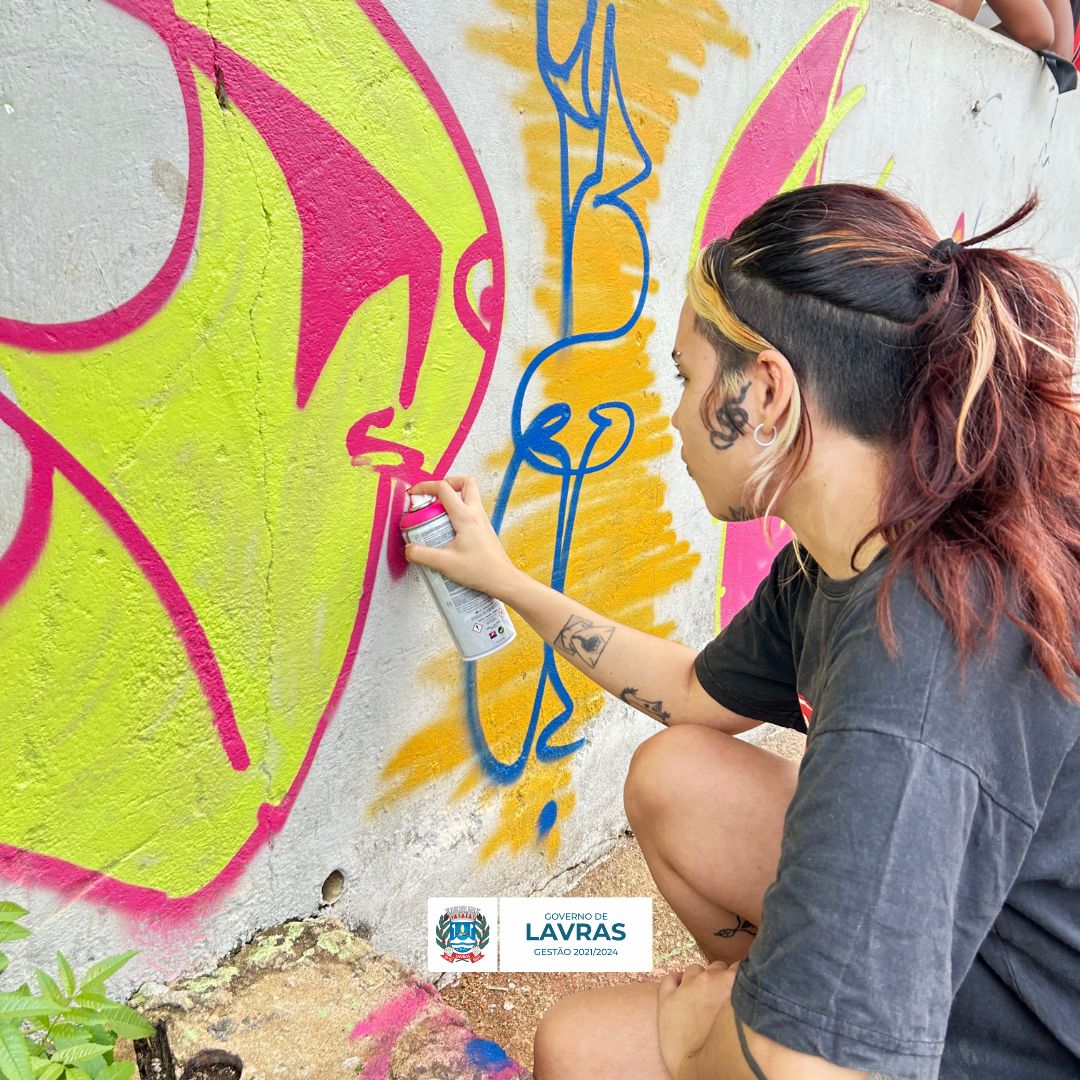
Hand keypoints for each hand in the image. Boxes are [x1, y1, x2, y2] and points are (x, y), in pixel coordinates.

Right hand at [404, 477, 523, 600]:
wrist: (502, 580)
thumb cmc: (481, 570)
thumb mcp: (444, 563)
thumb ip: (422, 555)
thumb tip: (408, 549)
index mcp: (465, 516)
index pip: (443, 488)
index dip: (425, 486)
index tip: (414, 494)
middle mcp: (476, 513)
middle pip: (465, 482)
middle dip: (446, 483)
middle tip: (433, 498)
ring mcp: (482, 520)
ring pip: (469, 496)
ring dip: (453, 499)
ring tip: (438, 516)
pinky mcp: (484, 529)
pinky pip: (471, 511)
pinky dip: (458, 512)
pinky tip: (448, 531)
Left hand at [657, 961, 736, 1078]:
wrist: (701, 1072)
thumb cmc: (728, 1051)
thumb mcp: (747, 1020)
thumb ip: (747, 999)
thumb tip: (752, 991)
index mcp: (732, 983)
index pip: (740, 966)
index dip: (740, 977)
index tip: (738, 985)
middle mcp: (709, 979)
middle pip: (718, 966)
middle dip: (720, 978)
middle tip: (721, 996)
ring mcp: (686, 987)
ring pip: (695, 969)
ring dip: (699, 979)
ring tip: (701, 996)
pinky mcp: (667, 999)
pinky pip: (670, 978)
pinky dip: (675, 981)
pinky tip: (679, 988)